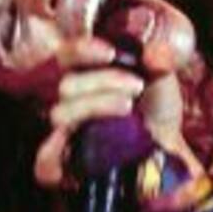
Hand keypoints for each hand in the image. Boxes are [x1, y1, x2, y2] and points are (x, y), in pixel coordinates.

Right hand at [32, 60, 189, 188]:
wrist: (167, 148)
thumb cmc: (156, 110)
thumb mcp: (163, 79)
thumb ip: (160, 60)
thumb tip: (154, 53)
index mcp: (88, 73)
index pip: (67, 55)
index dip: (82, 50)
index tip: (110, 53)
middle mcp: (73, 99)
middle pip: (67, 84)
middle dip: (105, 80)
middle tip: (137, 86)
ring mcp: (68, 130)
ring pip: (61, 113)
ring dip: (96, 105)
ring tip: (128, 108)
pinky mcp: (67, 161)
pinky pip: (45, 159)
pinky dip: (52, 152)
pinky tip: (71, 143)